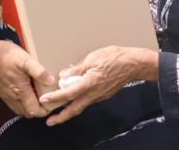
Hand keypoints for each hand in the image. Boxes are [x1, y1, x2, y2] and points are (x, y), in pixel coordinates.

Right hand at [0, 20, 52, 117]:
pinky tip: (24, 89)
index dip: (46, 110)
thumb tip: (51, 81)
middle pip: (28, 113)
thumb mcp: (25, 59)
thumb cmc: (4, 55)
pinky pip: (12, 103)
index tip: (52, 101)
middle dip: (39, 109)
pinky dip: (21, 101)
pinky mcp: (0, 91)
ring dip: (29, 106)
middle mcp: (12, 98)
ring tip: (37, 94)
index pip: (35, 111)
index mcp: (20, 92)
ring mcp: (5, 95)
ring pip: (20, 109)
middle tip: (46, 97)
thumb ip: (38, 71)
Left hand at [39, 46, 157, 125]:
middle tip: (49, 122)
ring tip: (59, 113)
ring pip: (82, 106)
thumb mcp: (92, 58)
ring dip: (69, 111)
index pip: (69, 93)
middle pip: (75, 109)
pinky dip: (79, 102)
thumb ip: (77, 68)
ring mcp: (99, 96)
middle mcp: (94, 93)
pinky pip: (88, 100)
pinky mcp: (103, 95)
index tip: (45, 101)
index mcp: (90, 83)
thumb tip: (63, 76)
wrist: (133, 64)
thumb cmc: (114, 58)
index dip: (55, 98)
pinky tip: (75, 99)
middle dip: (61, 117)